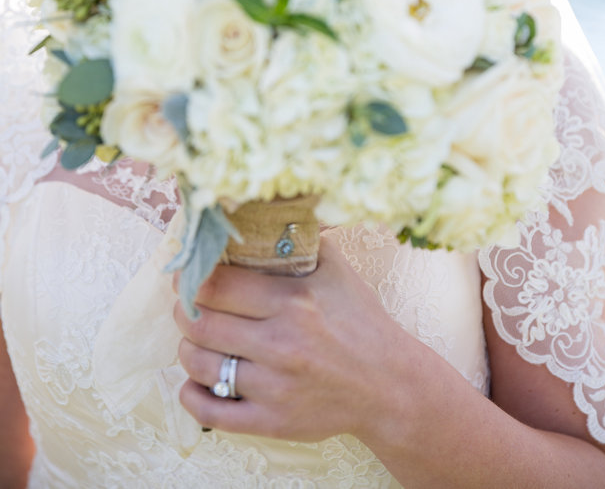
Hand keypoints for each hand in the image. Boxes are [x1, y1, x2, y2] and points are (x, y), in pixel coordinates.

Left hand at [173, 234, 403, 441]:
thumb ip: (300, 241)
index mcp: (294, 301)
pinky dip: (192, 394)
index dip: (192, 278)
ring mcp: (274, 387)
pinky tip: (197, 381)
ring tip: (196, 340)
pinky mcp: (272, 422)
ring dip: (188, 349)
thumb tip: (265, 212)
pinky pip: (209, 412)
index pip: (218, 285)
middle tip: (188, 306)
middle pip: (201, 323)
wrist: (390, 385)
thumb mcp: (337, 270)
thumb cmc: (361, 321)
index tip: (187, 274)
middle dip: (185, 311)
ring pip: (199, 365)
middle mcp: (281, 343)